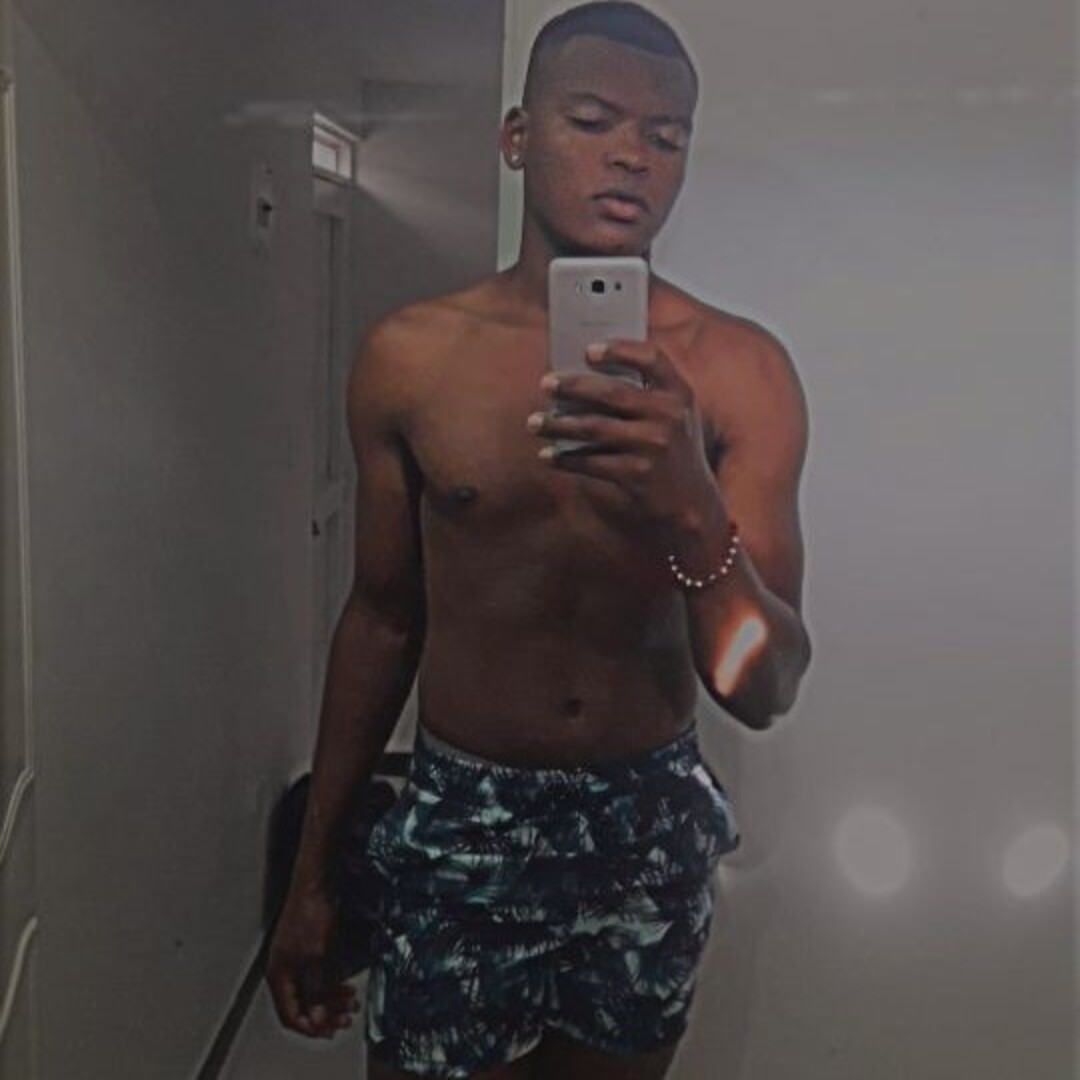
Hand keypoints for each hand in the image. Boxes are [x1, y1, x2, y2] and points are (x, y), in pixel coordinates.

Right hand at [265, 888, 359, 1038]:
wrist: (314, 883)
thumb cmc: (310, 912)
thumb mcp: (317, 957)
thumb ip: (317, 988)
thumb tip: (318, 1016)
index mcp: (278, 974)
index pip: (290, 1014)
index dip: (311, 1026)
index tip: (330, 1030)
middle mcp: (283, 969)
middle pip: (301, 1004)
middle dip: (325, 1014)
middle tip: (345, 1018)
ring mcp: (293, 958)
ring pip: (310, 991)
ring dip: (330, 1000)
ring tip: (350, 1002)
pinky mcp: (304, 948)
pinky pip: (315, 977)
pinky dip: (330, 985)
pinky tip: (344, 985)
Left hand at [529, 340, 721, 527]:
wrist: (690, 504)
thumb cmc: (672, 450)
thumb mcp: (674, 417)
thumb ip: (645, 393)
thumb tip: (582, 377)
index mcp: (679, 393)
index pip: (651, 358)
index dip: (620, 350)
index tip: (588, 350)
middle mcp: (669, 416)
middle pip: (611, 393)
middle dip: (572, 386)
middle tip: (546, 383)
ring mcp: (653, 445)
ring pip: (593, 428)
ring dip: (558, 425)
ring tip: (534, 423)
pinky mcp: (637, 474)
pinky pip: (591, 461)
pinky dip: (565, 458)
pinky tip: (548, 455)